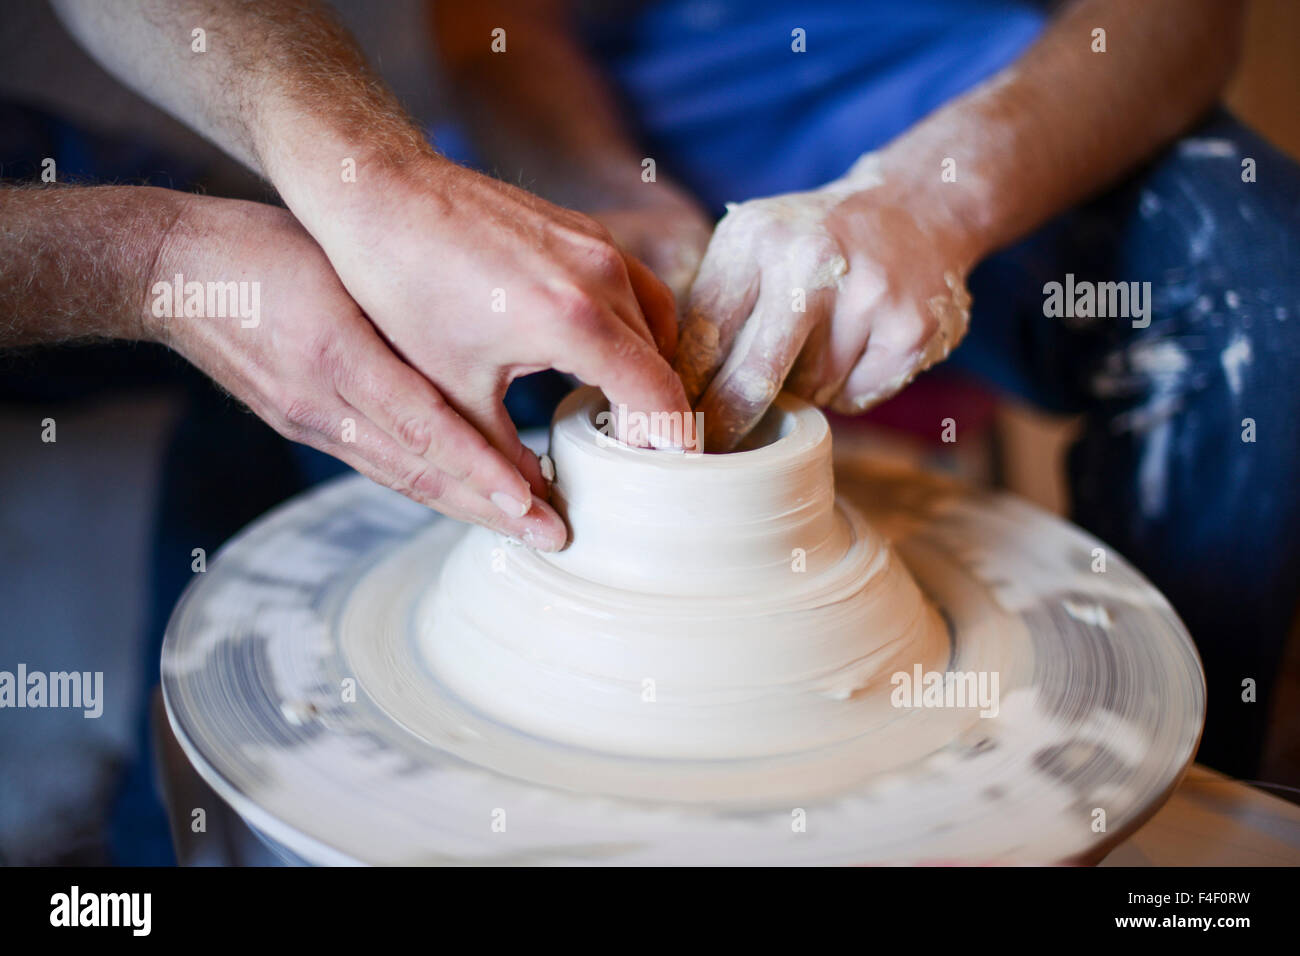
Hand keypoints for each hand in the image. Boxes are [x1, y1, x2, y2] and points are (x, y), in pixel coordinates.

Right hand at [150, 195, 566, 548]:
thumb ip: (398, 309)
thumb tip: (483, 344)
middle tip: (554, 538)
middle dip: (491, 511)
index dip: (480, 470)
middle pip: (420, 473)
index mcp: (337, 354)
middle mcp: (324, 405)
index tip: (532, 502)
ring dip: (467, 508)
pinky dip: (429, 486)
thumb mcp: (338, 262)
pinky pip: (377, 465)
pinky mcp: (304, 426)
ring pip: (403, 478)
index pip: (423, 427)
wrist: (171, 273)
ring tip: (526, 528)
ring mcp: (312, 423)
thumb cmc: (263, 246)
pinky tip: (468, 497)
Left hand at [304, 157, 693, 472]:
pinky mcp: (586, 229)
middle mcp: (601, 276)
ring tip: (617, 411)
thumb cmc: (405, 289)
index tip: (651, 475)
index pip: (658, 396)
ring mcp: (599, 245)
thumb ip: (502, 457)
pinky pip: (636, 289)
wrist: (381, 194)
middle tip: (630, 457)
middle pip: (664, 364)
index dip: (666, 444)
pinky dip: (634, 331)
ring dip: (647, 370)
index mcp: (574, 320)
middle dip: (655, 415)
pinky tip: (600, 356)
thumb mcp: (454, 390)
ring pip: (657, 325)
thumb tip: (532, 511)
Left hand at [674, 155, 978, 450]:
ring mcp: (867, 297)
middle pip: (752, 377)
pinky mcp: (910, 330)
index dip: (687, 391)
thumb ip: (714, 305)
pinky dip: (848, 388)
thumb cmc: (811, 241)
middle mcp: (810, 262)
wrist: (915, 206)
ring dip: (804, 389)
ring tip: (820, 342)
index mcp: (756, 238)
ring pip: (810, 391)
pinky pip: (855, 396)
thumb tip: (672, 393)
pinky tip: (858, 345)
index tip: (674, 426)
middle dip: (727, 422)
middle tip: (714, 446)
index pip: (706, 337)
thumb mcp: (753, 244)